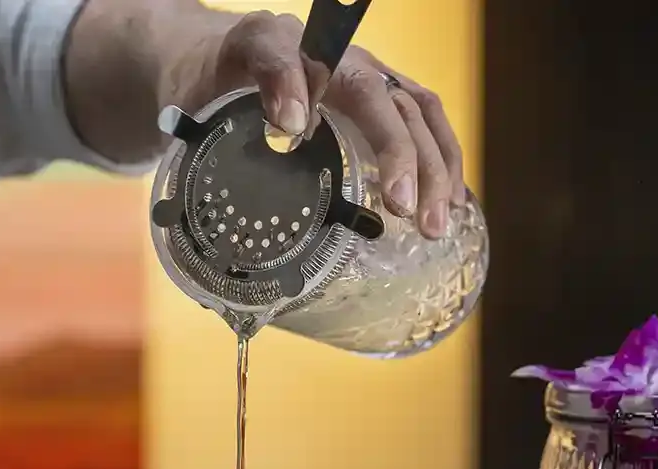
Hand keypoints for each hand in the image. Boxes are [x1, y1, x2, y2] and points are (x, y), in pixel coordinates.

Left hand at [167, 11, 465, 238]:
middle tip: (429, 226)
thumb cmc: (230, 62)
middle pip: (411, 117)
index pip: (375, 101)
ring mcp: (369, 95)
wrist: (214, 62)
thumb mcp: (243, 52)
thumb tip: (296, 121)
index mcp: (336, 62)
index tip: (398, 200)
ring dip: (440, 172)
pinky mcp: (368, 116)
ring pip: (423, 124)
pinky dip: (434, 166)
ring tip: (442, 223)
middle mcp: (364, 74)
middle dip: (427, 173)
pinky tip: (443, 204)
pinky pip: (414, 132)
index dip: (394, 149)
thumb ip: (269, 71)